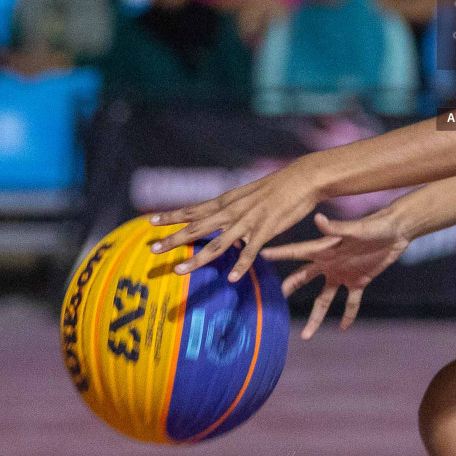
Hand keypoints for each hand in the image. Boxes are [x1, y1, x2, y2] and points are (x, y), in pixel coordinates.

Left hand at [149, 157, 323, 281]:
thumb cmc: (278, 186)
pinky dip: (241, 264)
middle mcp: (232, 210)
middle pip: (198, 227)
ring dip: (197, 258)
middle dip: (174, 239)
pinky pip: (251, 250)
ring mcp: (248, 220)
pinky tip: (232, 278)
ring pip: (217, 243)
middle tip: (152, 249)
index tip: (151, 222)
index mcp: (228, 201)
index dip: (172, 216)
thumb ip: (235, 209)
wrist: (304, 178)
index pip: (194, 209)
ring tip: (179, 271)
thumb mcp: (249, 195)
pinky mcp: (266, 229)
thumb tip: (224, 223)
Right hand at [264, 210, 409, 336]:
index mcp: (325, 249)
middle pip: (304, 278)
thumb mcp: (357, 228)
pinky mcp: (359, 281)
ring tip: (305, 335)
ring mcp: (343, 274)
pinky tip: (344, 328)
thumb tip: (318, 218)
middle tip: (275, 301)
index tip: (260, 255)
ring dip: (316, 316)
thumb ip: (337, 228)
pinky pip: (351, 302)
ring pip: (324, 298)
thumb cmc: (375, 225)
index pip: (298, 253)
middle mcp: (330, 263)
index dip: (280, 254)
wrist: (396, 231)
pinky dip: (348, 315)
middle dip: (290, 288)